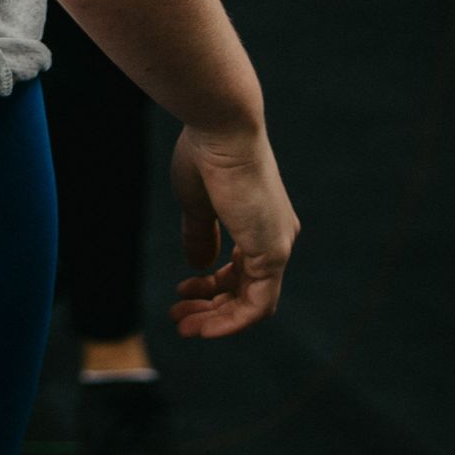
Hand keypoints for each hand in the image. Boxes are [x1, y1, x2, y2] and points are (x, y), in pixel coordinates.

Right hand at [169, 121, 298, 339]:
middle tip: (177, 315)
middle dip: (210, 307)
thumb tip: (199, 265)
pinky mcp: (272, 253)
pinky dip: (230, 321)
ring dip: (216, 319)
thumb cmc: (205, 154)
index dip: (211, 286)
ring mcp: (277, 245)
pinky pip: (257, 305)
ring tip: (182, 324)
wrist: (221, 127)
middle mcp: (276, 235)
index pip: (241, 269)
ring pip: (251, 303)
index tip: (182, 289)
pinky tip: (202, 326)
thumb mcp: (197, 202)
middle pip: (246, 290)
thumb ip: (200, 234)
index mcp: (260, 221)